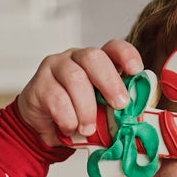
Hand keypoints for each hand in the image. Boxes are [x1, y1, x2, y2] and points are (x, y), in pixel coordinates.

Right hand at [15, 40, 141, 147]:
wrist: (42, 128)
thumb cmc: (76, 115)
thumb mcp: (100, 111)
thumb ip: (116, 109)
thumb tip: (138, 117)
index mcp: (96, 62)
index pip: (112, 47)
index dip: (126, 55)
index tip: (136, 70)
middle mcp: (75, 58)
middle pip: (93, 57)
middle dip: (110, 82)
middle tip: (120, 105)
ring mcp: (54, 67)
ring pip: (74, 78)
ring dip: (86, 107)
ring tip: (89, 129)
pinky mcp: (38, 84)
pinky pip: (56, 98)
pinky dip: (67, 117)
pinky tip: (69, 127)